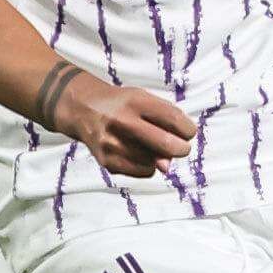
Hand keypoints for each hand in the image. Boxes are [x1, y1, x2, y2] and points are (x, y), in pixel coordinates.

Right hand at [56, 77, 198, 177]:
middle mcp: (122, 121)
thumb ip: (165, 123)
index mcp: (135, 101)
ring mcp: (112, 143)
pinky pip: (143, 172)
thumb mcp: (143, 100)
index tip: (188, 132)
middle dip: (181, 149)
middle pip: (167, 145)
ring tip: (149, 145)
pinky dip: (148, 166)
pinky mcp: (106, 160)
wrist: (83, 109)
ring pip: (156, 162)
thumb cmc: (122, 105)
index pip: (174, 120)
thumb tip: (166, 166)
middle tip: (180, 147)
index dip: (188, 130)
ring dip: (161, 157)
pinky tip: (139, 154)